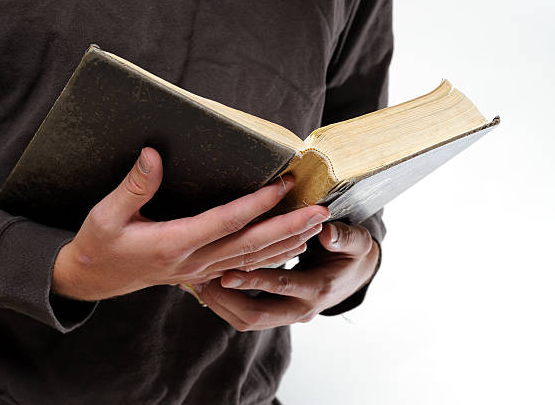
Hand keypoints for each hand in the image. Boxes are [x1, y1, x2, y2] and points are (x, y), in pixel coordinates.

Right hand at [52, 147, 329, 300]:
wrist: (97, 278)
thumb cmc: (101, 244)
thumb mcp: (106, 214)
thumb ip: (133, 186)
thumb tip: (153, 154)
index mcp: (174, 243)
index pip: (227, 221)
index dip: (258, 203)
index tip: (284, 184)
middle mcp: (195, 261)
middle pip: (252, 244)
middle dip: (289, 226)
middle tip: (321, 210)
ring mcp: (203, 271)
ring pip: (255, 259)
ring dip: (289, 242)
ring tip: (318, 225)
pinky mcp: (205, 274)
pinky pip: (246, 267)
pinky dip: (273, 256)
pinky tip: (293, 246)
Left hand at [192, 221, 378, 330]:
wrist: (355, 276)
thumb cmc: (352, 253)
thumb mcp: (356, 242)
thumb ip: (343, 238)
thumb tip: (327, 232)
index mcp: (318, 288)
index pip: (282, 286)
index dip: (255, 280)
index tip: (228, 272)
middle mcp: (302, 309)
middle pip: (257, 315)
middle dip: (227, 300)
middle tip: (202, 281)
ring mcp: (288, 315)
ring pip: (248, 321)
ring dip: (222, 305)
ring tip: (199, 284)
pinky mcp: (278, 315)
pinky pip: (248, 317)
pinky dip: (227, 305)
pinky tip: (209, 288)